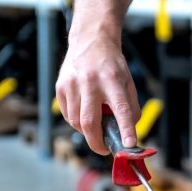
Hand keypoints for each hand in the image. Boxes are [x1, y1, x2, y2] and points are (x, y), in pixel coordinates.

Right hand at [56, 32, 139, 154]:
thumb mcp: (128, 81)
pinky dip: (76, 121)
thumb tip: (129, 132)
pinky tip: (84, 114)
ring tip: (96, 125)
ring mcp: (72, 84)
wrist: (90, 41)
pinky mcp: (60, 87)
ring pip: (76, 121)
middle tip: (104, 149)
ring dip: (87, 131)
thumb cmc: (112, 65)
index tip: (129, 144)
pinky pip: (67, 114)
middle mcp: (90, 82)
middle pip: (89, 122)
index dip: (125, 129)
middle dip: (97, 142)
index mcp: (112, 80)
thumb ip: (131, 107)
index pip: (121, 109)